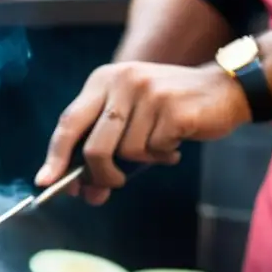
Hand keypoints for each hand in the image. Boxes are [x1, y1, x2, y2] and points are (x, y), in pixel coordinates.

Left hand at [35, 62, 251, 204]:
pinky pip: (153, 152)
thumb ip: (103, 147)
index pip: (68, 123)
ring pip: (126, 154)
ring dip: (141, 161)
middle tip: (111, 186)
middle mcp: (122, 81)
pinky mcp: (172, 108)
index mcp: (103, 80)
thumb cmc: (170, 109)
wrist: (226, 89)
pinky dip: (162, 156)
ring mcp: (147, 93)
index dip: (55, 156)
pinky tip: (174, 142)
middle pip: (94, 147)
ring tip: (159, 146)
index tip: (45, 182)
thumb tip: (84, 191)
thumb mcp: (130, 117)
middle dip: (99, 176)